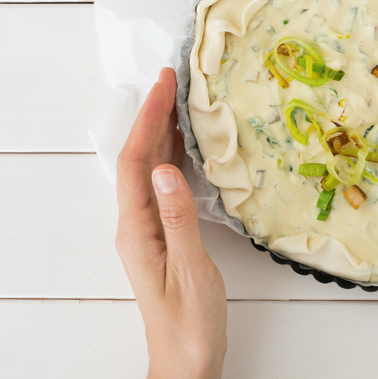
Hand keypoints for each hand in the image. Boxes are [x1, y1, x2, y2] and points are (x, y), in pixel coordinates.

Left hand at [116, 68, 226, 378]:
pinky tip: (187, 146)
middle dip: (153, 115)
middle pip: (139, 158)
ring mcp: (148, 229)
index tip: (165, 83)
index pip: (137, 161)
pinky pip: (164, 184)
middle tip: (173, 77)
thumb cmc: (191, 322)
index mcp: (137, 229)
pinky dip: (174, 156)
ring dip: (163, 132)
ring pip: (150, 169)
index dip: (150, 119)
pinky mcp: (164, 235)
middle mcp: (136, 224)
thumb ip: (179, 220)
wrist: (187, 360)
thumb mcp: (191, 270)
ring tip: (180, 100)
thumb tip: (168, 170)